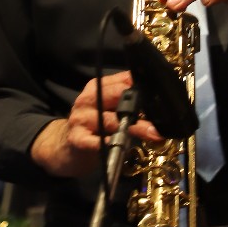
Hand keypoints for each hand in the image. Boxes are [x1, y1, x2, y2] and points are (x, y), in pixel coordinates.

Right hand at [29, 71, 161, 179]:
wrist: (63, 147)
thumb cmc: (93, 127)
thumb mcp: (108, 109)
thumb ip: (128, 103)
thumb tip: (159, 101)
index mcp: (97, 87)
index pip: (124, 79)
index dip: (144, 86)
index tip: (164, 95)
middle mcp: (88, 99)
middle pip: (118, 96)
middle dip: (141, 105)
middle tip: (161, 116)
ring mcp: (81, 119)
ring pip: (111, 120)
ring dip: (134, 128)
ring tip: (153, 133)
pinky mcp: (76, 139)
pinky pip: (94, 141)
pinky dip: (108, 143)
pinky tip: (120, 145)